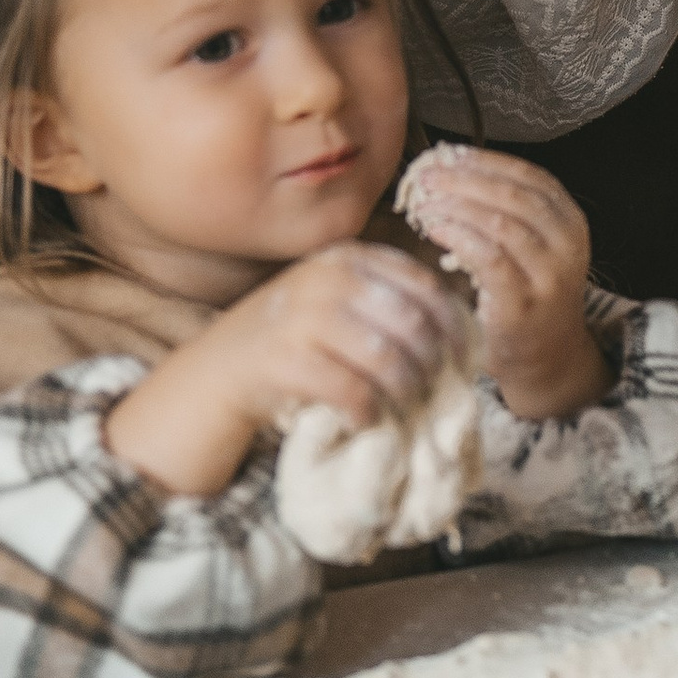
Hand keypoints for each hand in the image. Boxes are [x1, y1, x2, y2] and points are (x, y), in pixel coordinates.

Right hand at [106, 243, 466, 496]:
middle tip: (439, 394)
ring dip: (406, 393)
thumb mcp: (334, 305)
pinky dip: (368, 410)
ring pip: (389, 358)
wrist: (212, 376)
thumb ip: (383, 302)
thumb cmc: (287, 344)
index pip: (423, 284)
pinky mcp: (283, 359)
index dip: (453, 323)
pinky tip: (366, 420)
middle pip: (414, 323)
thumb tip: (457, 332)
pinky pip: (351, 389)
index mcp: (345, 258)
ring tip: (406, 410)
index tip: (465, 358)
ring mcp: (302, 316)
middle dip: (435, 365)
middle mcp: (327, 278)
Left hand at [404, 148, 608, 419]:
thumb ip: (503, 210)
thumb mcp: (531, 245)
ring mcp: (548, 276)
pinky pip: (489, 258)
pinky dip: (459, 236)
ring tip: (424, 199)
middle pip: (513, 195)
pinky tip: (435, 228)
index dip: (485, 160)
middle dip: (465, 179)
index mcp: (570, 220)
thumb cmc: (526, 293)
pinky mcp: (522, 304)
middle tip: (426, 173)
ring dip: (457, 205)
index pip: (528, 175)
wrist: (545, 357)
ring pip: (501, 222)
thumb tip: (448, 166)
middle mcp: (567, 244)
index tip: (448, 154)